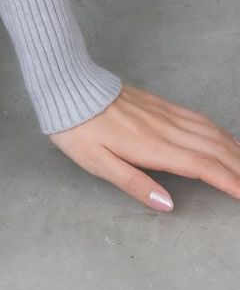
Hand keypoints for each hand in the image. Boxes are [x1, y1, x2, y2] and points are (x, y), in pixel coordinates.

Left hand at [46, 80, 239, 211]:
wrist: (66, 85)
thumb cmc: (78, 129)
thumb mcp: (97, 163)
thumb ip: (134, 184)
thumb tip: (167, 204)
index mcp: (153, 147)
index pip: (203, 167)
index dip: (230, 182)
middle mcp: (164, 128)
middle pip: (215, 149)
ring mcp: (163, 113)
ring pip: (210, 131)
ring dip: (234, 149)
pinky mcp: (158, 103)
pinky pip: (197, 117)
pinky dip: (218, 130)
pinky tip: (223, 137)